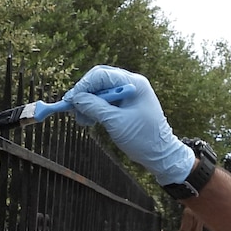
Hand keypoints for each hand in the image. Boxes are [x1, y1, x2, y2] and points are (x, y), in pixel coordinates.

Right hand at [63, 66, 194, 185]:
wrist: (160, 155)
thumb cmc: (143, 139)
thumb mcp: (115, 123)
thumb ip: (94, 107)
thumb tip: (75, 98)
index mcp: (134, 83)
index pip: (102, 75)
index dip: (83, 86)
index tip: (70, 100)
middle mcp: (132, 84)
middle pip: (100, 80)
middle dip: (84, 94)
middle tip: (72, 110)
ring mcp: (129, 93)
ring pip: (101, 91)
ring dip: (88, 103)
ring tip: (81, 120)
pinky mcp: (126, 104)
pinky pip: (106, 100)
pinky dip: (95, 109)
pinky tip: (89, 120)